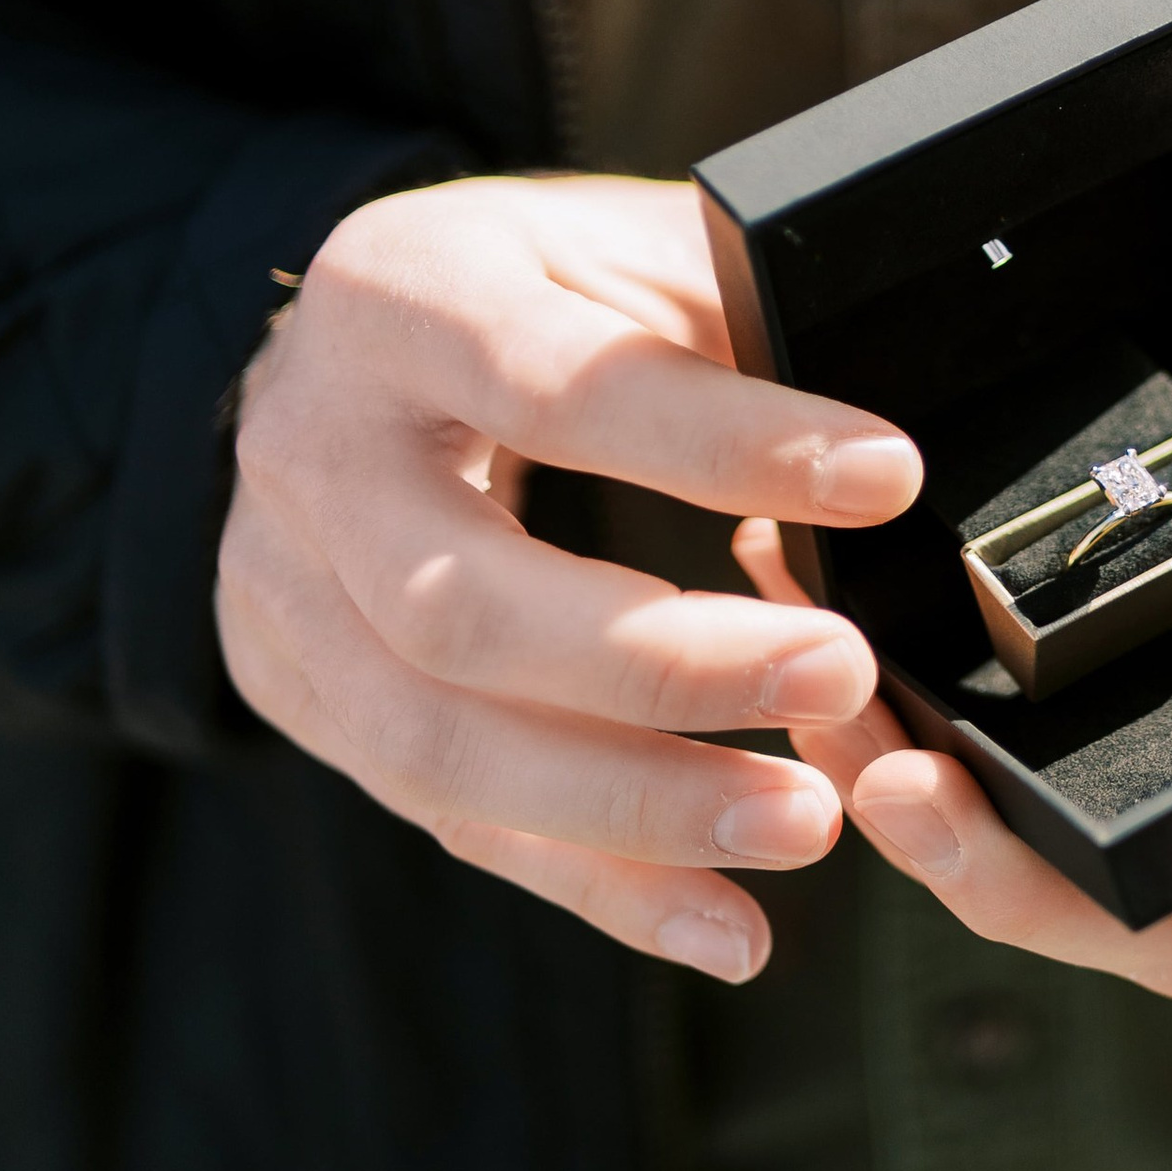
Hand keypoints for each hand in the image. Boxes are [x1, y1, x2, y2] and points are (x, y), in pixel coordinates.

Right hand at [218, 175, 920, 980]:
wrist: (334, 355)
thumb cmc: (522, 290)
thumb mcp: (615, 246)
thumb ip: (731, 320)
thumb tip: (890, 443)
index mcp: (401, 296)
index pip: (563, 381)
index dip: (724, 440)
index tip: (885, 479)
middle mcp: (311, 451)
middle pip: (465, 605)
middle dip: (666, 666)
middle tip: (842, 678)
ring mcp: (281, 590)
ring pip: (438, 745)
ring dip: (635, 809)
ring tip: (805, 825)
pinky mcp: (297, 696)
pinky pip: (451, 820)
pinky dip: (599, 884)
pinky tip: (728, 925)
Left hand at [769, 181, 1171, 1002]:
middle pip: (1161, 908)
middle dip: (1028, 882)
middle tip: (910, 799)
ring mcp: (1169, 740)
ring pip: (1038, 847)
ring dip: (923, 806)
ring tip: (820, 706)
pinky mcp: (1078, 691)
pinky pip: (975, 745)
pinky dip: (888, 707)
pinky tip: (792, 606)